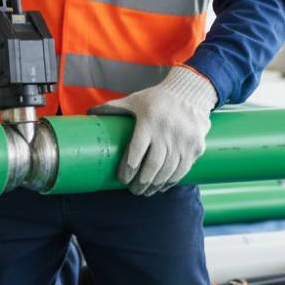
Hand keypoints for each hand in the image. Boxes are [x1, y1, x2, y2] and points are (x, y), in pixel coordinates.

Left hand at [89, 66, 216, 195]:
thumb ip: (113, 108)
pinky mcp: (196, 146)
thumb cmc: (156, 99)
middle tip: (133, 190)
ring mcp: (184, 140)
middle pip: (152, 166)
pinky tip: (162, 186)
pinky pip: (182, 170)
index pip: (136, 151)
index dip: (128, 169)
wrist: (190, 93)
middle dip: (141, 182)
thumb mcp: (134, 100)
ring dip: (155, 185)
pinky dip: (171, 181)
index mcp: (149, 121)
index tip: (122, 179)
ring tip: (145, 191)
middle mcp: (167, 132)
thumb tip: (89, 114)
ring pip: (167, 171)